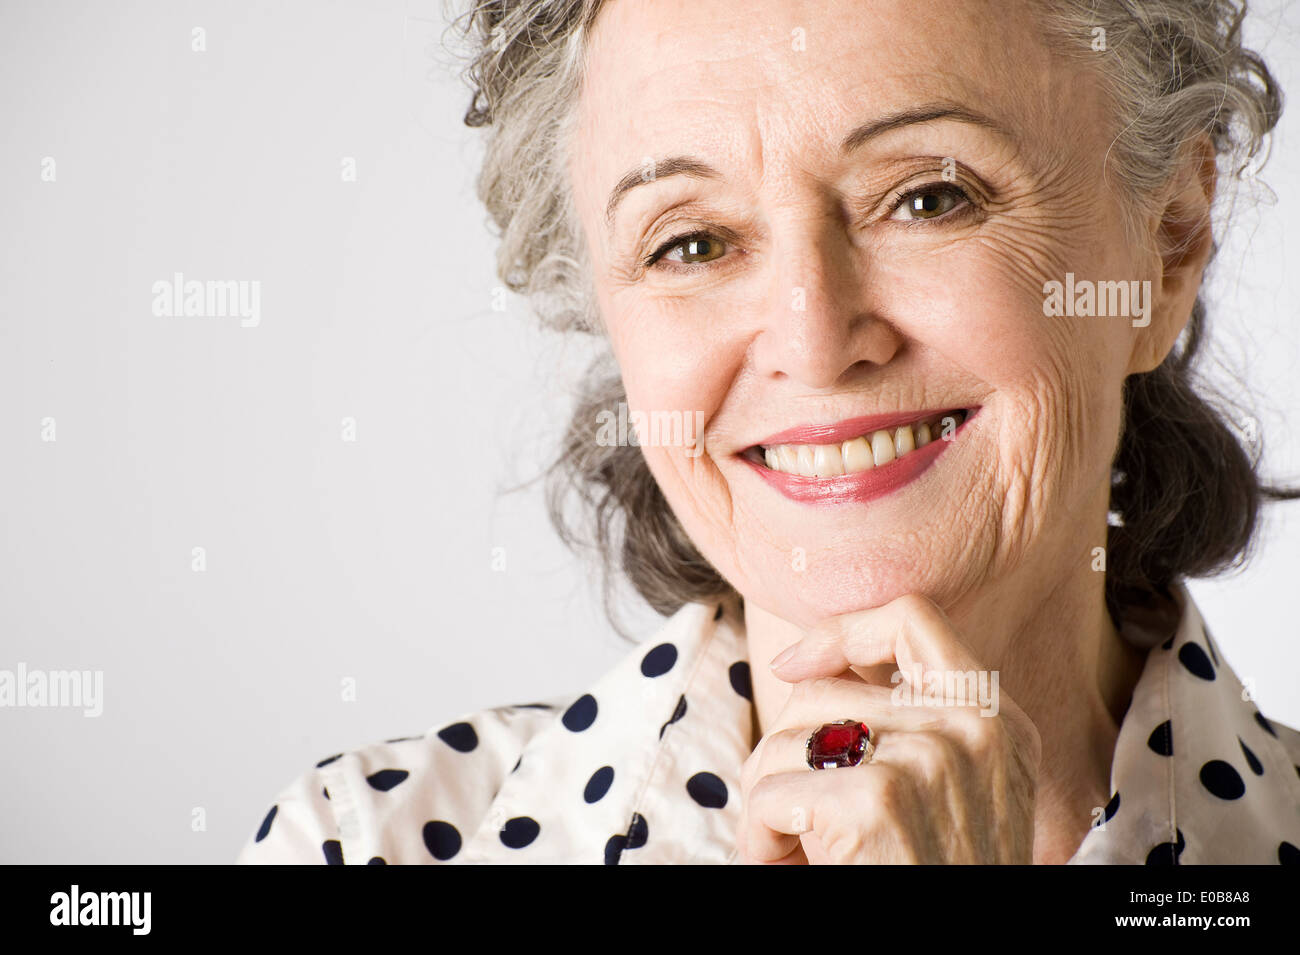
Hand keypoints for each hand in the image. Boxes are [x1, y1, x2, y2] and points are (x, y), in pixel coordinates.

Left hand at [736, 593, 1040, 863]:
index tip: (794, 665)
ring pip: (784, 740)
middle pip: (821, 694)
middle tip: (796, 820)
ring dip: (767, 800)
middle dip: (786, 756)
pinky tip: (787, 867)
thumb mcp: (957, 789)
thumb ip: (914, 724)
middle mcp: (973, 728)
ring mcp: (929, 759)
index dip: (840, 630)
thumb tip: (808, 670)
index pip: (912, 617)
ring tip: (794, 850)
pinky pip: (768, 792)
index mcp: (995, 719)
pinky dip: (758, 838)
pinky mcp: (876, 800)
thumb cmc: (936, 874)